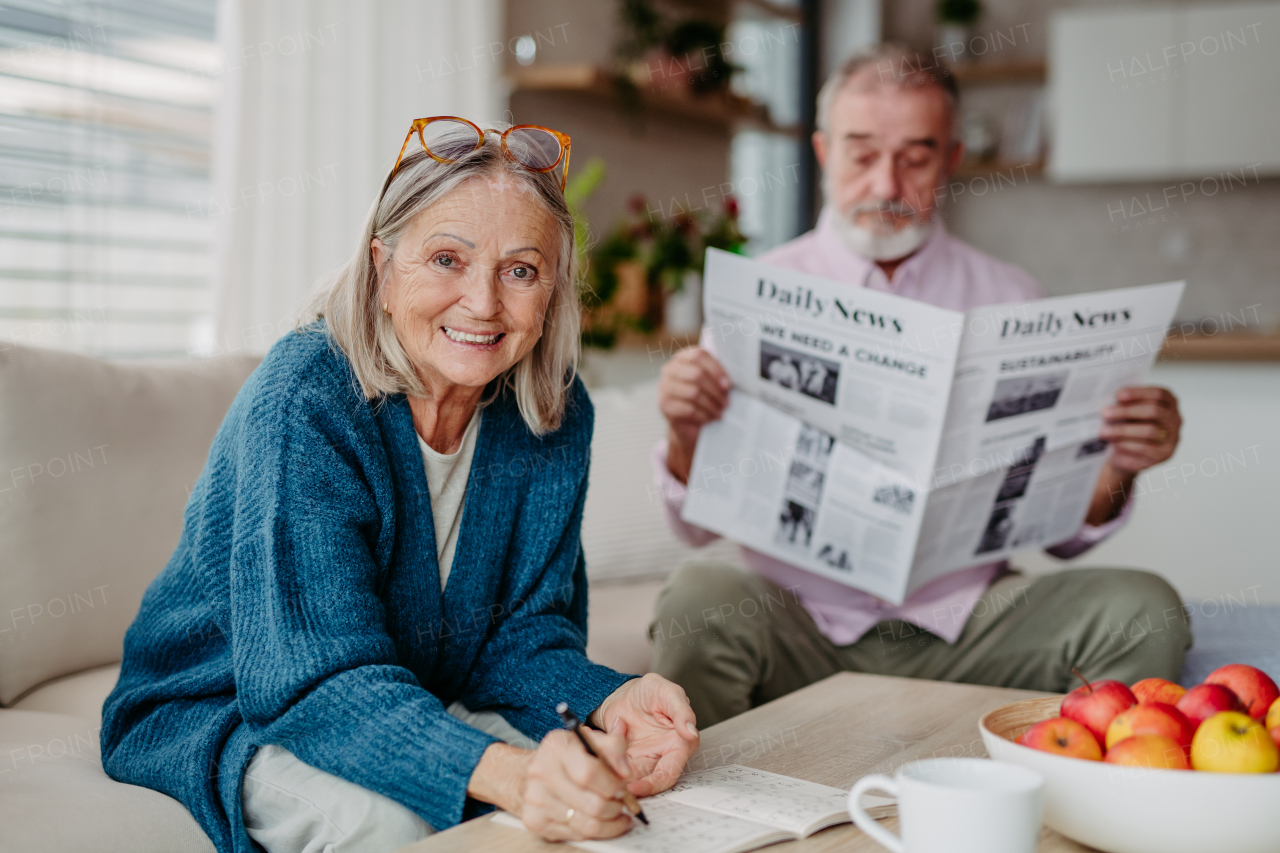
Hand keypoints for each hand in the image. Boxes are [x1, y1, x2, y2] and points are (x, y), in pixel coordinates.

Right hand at [468, 729, 635, 841]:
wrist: (529, 772)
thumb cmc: (568, 756)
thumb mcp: (591, 739)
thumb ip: (614, 747)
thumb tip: (625, 772)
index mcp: (556, 746)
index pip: (589, 772)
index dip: (613, 784)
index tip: (623, 786)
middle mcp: (541, 771)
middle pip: (593, 803)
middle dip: (616, 806)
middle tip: (622, 802)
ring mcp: (535, 798)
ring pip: (587, 824)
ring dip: (610, 822)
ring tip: (615, 812)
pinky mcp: (534, 821)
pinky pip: (576, 835)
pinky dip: (594, 831)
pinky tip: (598, 820)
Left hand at [591, 673, 699, 797]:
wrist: (624, 693)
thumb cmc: (649, 691)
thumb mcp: (666, 692)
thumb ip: (681, 710)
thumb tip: (691, 733)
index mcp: (679, 744)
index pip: (669, 772)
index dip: (653, 784)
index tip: (634, 787)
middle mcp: (662, 757)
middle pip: (650, 784)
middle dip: (632, 790)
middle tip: (612, 790)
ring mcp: (643, 762)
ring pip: (632, 782)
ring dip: (617, 784)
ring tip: (601, 778)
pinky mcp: (626, 763)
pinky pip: (617, 774)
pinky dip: (607, 773)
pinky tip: (597, 767)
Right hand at [658, 346, 730, 482]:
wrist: (689, 425)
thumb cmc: (704, 399)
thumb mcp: (711, 383)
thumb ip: (718, 374)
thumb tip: (739, 373)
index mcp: (682, 358)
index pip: (698, 355)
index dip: (716, 369)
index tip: (729, 384)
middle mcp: (670, 370)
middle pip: (697, 374)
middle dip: (716, 390)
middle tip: (726, 402)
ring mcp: (665, 388)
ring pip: (693, 393)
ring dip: (711, 404)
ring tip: (720, 411)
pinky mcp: (665, 406)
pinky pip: (688, 409)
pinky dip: (703, 415)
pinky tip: (710, 418)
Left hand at [1085, 386, 1181, 523]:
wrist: (1126, 453)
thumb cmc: (1127, 425)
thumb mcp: (1126, 412)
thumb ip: (1124, 403)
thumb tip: (1108, 399)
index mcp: (1169, 402)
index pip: (1159, 394)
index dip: (1139, 393)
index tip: (1118, 395)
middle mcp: (1174, 419)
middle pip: (1154, 411)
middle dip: (1127, 411)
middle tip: (1105, 413)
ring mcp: (1172, 438)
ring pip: (1149, 431)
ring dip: (1123, 430)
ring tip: (1103, 431)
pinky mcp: (1164, 455)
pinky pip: (1145, 449)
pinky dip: (1126, 444)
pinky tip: (1112, 443)